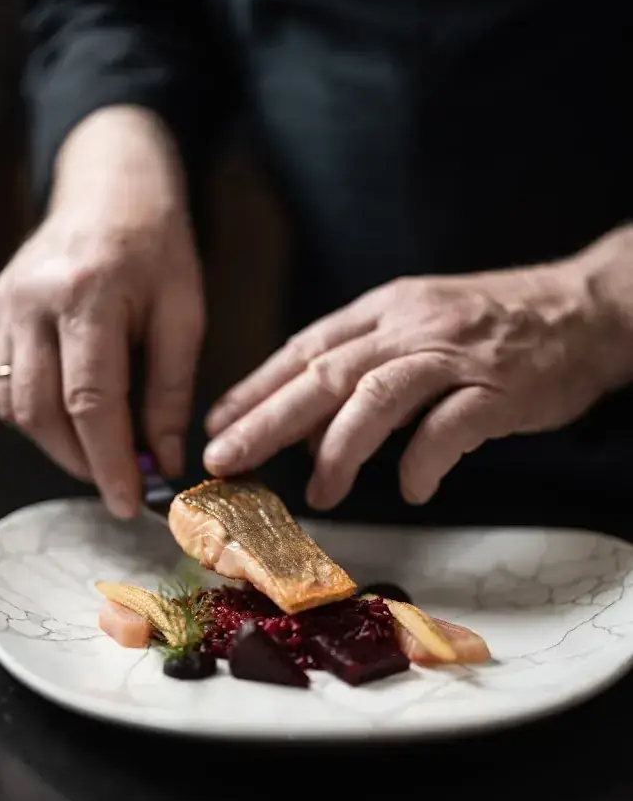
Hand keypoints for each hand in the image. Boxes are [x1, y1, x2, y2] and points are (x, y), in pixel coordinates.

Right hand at [0, 107, 203, 518]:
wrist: (110, 189)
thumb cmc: (157, 248)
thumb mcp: (184, 314)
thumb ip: (171, 391)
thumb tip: (162, 461)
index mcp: (89, 295)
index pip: (90, 402)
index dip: (108, 462)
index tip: (129, 503)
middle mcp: (33, 301)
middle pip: (42, 413)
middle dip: (81, 462)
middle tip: (119, 483)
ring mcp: (4, 306)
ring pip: (16, 406)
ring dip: (57, 444)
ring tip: (101, 451)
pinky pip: (5, 385)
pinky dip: (36, 416)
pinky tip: (72, 418)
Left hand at [204, 231, 632, 507]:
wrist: (583, 307)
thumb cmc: (494, 325)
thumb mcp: (418, 329)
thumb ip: (364, 372)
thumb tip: (309, 434)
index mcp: (385, 310)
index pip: (305, 349)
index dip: (255, 388)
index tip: (216, 424)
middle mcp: (411, 326)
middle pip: (325, 373)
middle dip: (268, 419)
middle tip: (226, 459)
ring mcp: (454, 355)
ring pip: (378, 396)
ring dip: (339, 448)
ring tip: (319, 492)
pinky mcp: (498, 386)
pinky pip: (451, 426)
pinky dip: (423, 459)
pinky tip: (410, 488)